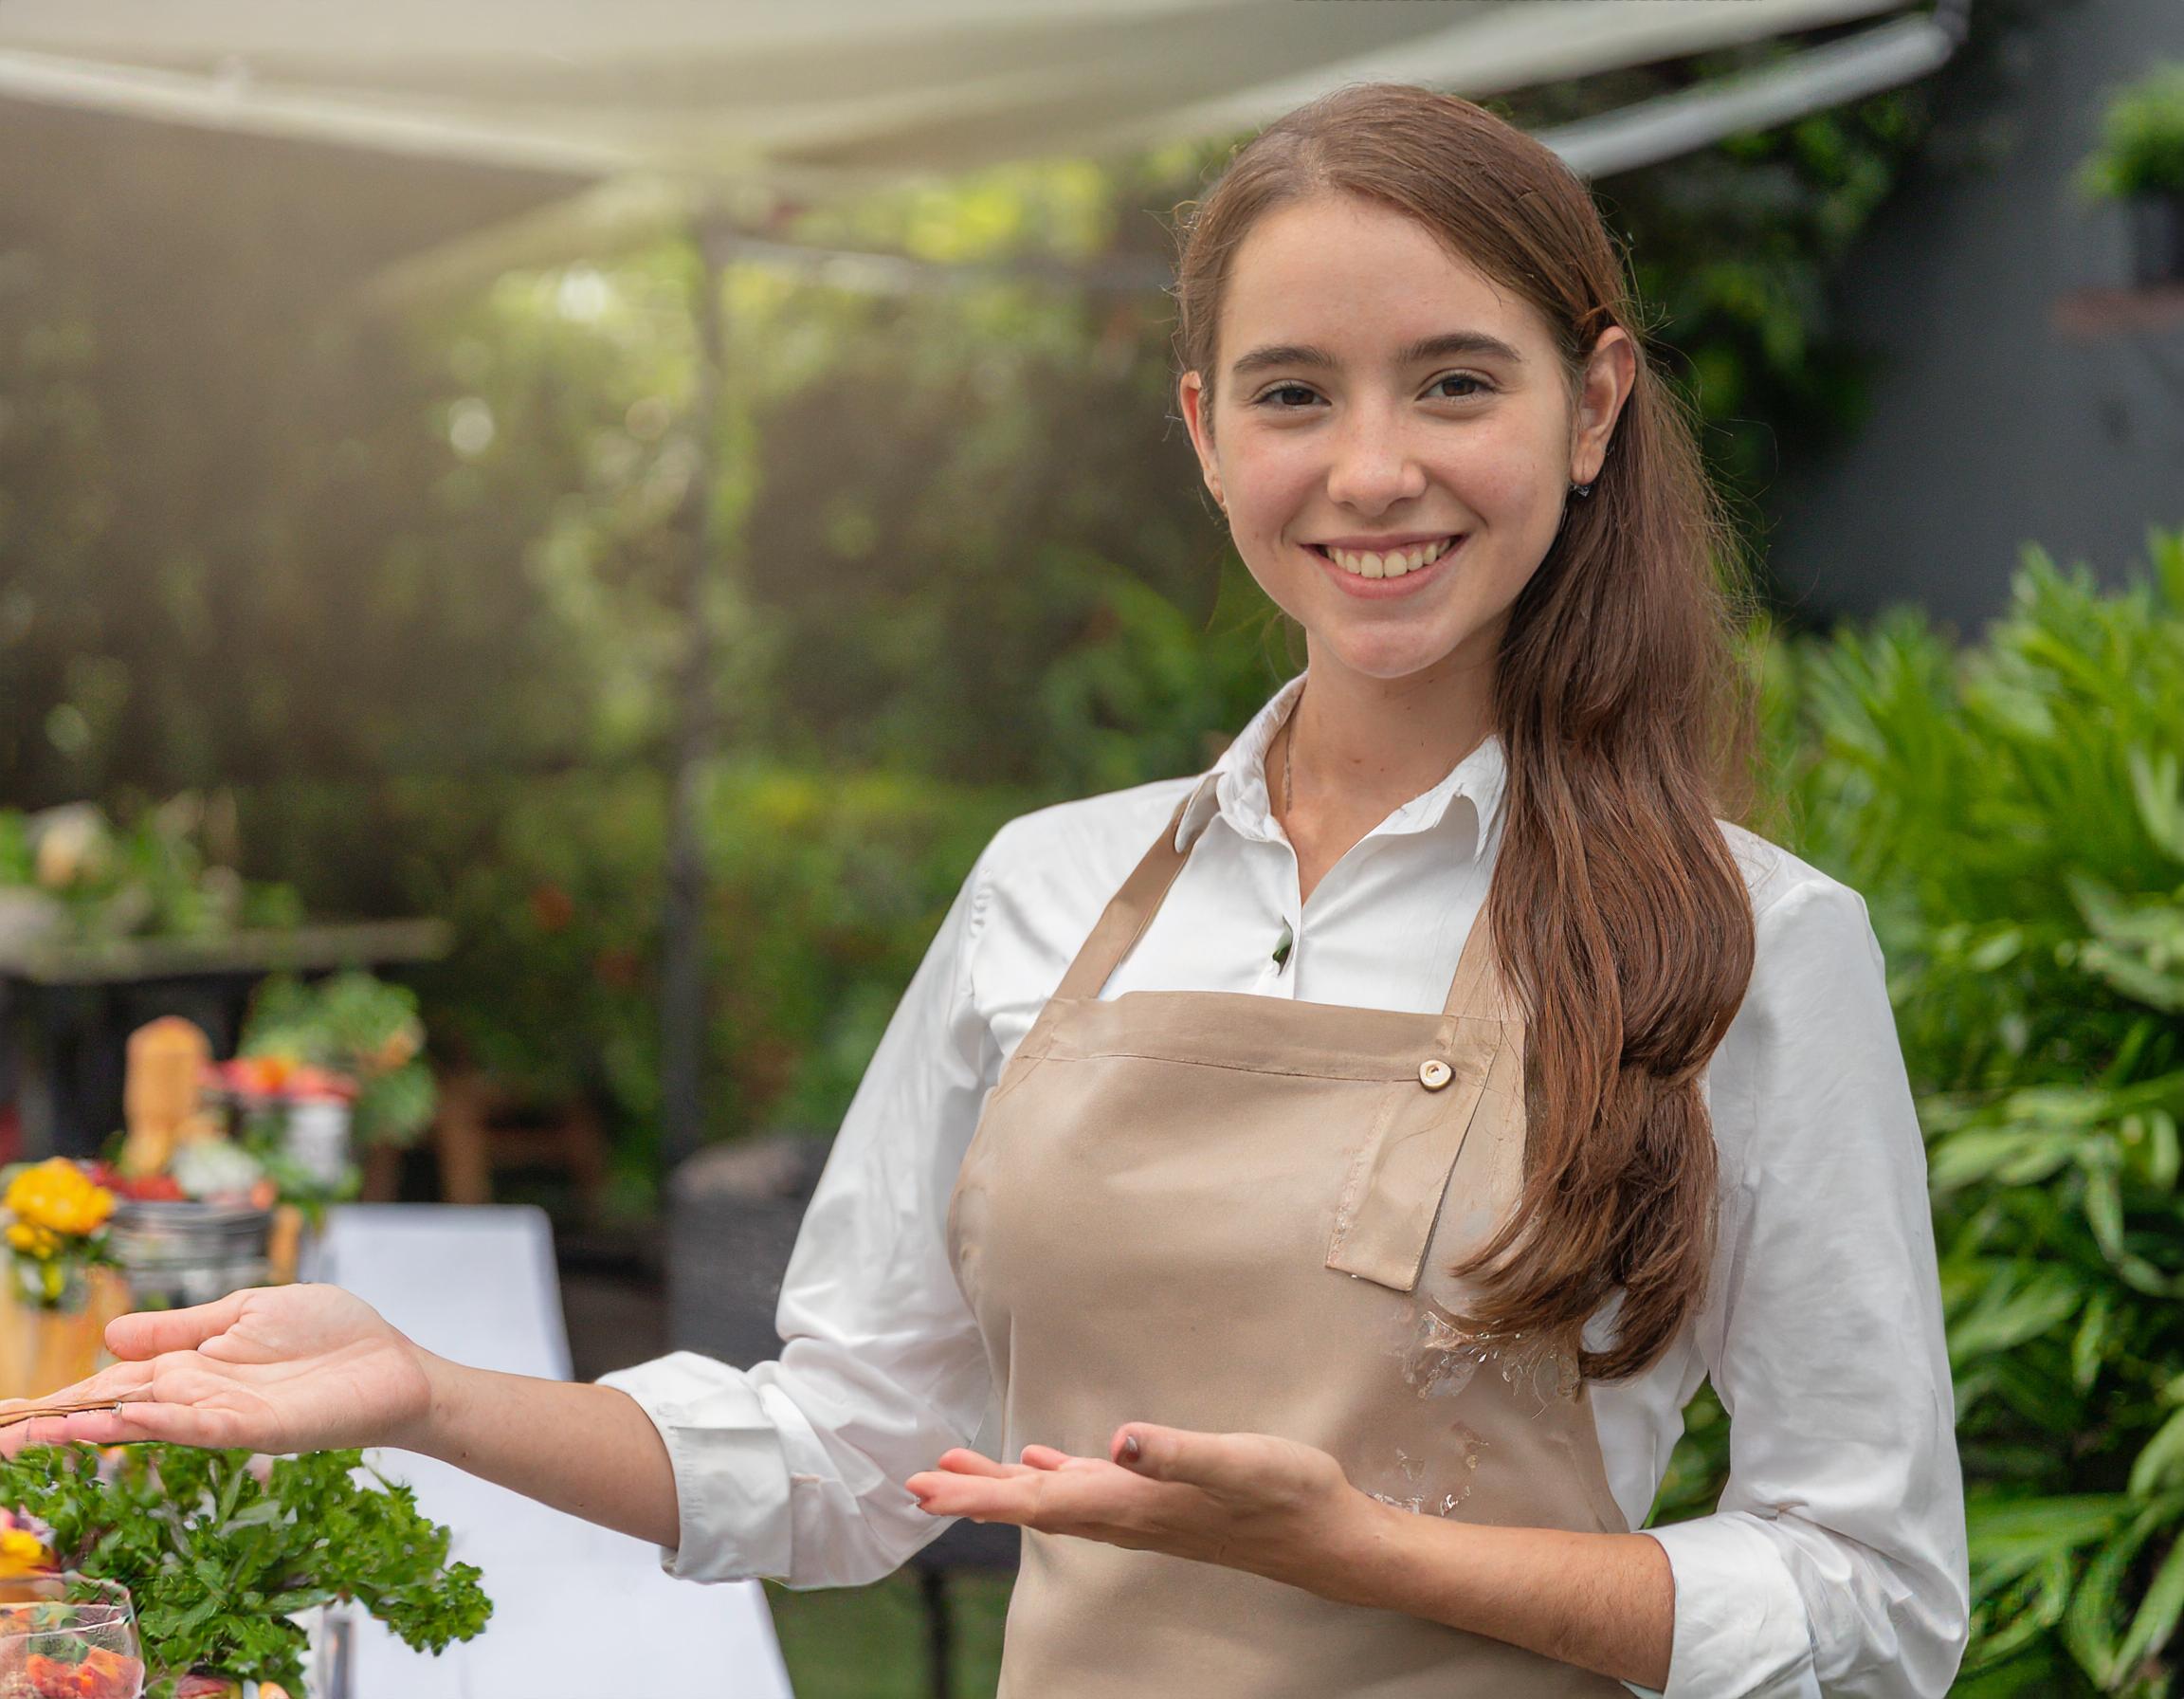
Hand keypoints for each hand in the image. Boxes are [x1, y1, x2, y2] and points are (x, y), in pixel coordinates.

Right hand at [0, 1284, 435, 1457]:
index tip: (12, 1413)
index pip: (114, 1381)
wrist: (393, 1364)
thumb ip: (182, 1327)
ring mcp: (225, 1414)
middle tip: (2, 1437)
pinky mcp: (259, 1427)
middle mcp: (198, 1394)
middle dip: (59, 1423)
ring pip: (148, 1421)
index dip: (63, 1396)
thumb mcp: (248, 1311)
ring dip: (97, 1426)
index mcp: (192, 1364)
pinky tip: (129, 1417)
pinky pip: (202, 1425)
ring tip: (42, 1431)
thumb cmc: (330, 1334)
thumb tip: (110, 1334)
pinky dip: (164, 1421)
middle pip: (117, 1409)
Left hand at [905, 1423, 1393, 1602]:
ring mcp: (1142, 1510)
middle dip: (972, 1495)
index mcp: (1134, 1502)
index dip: (980, 1495)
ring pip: (1053, 1500)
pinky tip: (1042, 1464)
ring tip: (956, 1469)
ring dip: (1002, 1487)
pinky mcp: (1159, 1501)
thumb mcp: (1239, 1462)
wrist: (1329, 1538)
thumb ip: (1178, 1453)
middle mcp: (1128, 1513)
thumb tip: (1120, 1441)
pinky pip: (1087, 1492)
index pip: (1039, 1503)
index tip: (926, 1492)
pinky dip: (1052, 1479)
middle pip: (1031, 1507)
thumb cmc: (1289, 1496)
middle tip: (914, 1484)